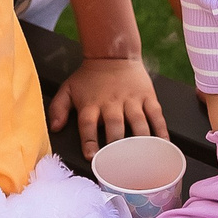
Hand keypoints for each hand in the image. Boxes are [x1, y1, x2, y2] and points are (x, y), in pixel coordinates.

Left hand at [48, 56, 166, 157]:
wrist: (113, 53)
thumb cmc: (89, 77)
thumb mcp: (68, 88)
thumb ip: (58, 108)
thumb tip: (54, 128)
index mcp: (91, 103)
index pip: (88, 125)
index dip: (89, 141)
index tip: (92, 157)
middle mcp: (112, 103)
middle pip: (115, 126)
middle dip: (117, 146)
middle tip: (120, 164)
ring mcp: (132, 100)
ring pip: (138, 122)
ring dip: (140, 141)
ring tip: (143, 158)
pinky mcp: (147, 96)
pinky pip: (156, 114)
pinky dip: (161, 130)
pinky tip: (163, 144)